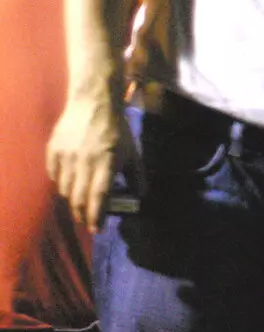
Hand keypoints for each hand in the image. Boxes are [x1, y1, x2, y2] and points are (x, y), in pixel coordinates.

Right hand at [47, 94, 135, 233]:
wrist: (93, 101)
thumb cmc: (116, 128)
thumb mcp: (132, 151)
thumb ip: (136, 176)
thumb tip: (141, 197)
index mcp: (106, 163)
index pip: (99, 198)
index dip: (97, 217)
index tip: (97, 229)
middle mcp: (85, 162)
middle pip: (79, 199)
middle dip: (82, 215)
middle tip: (86, 221)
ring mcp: (67, 156)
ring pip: (65, 190)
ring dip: (72, 200)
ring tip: (79, 202)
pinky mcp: (54, 149)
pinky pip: (54, 175)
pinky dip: (60, 183)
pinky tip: (68, 183)